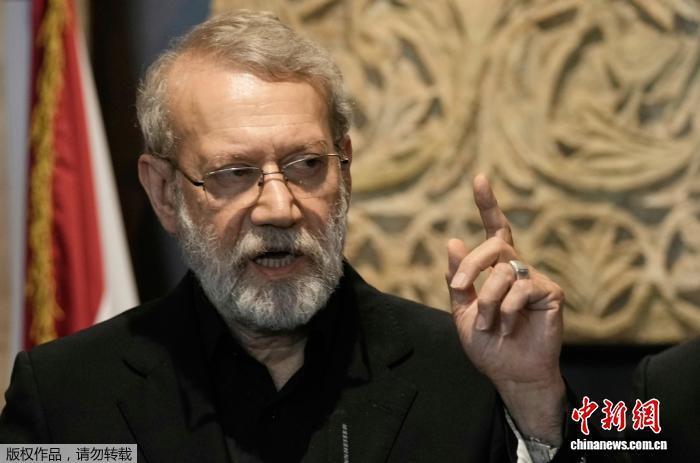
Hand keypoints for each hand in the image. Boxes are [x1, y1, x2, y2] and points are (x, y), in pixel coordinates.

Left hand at [446, 174, 565, 443]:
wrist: (510, 373)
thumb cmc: (489, 344)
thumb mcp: (463, 311)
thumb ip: (458, 279)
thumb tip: (454, 239)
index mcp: (495, 269)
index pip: (494, 230)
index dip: (488, 203)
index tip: (480, 177)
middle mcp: (517, 268)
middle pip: (494, 244)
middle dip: (470, 265)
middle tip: (460, 291)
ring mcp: (535, 279)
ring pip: (504, 271)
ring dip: (488, 301)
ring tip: (490, 324)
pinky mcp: (551, 292)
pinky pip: (521, 289)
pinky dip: (507, 311)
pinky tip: (510, 328)